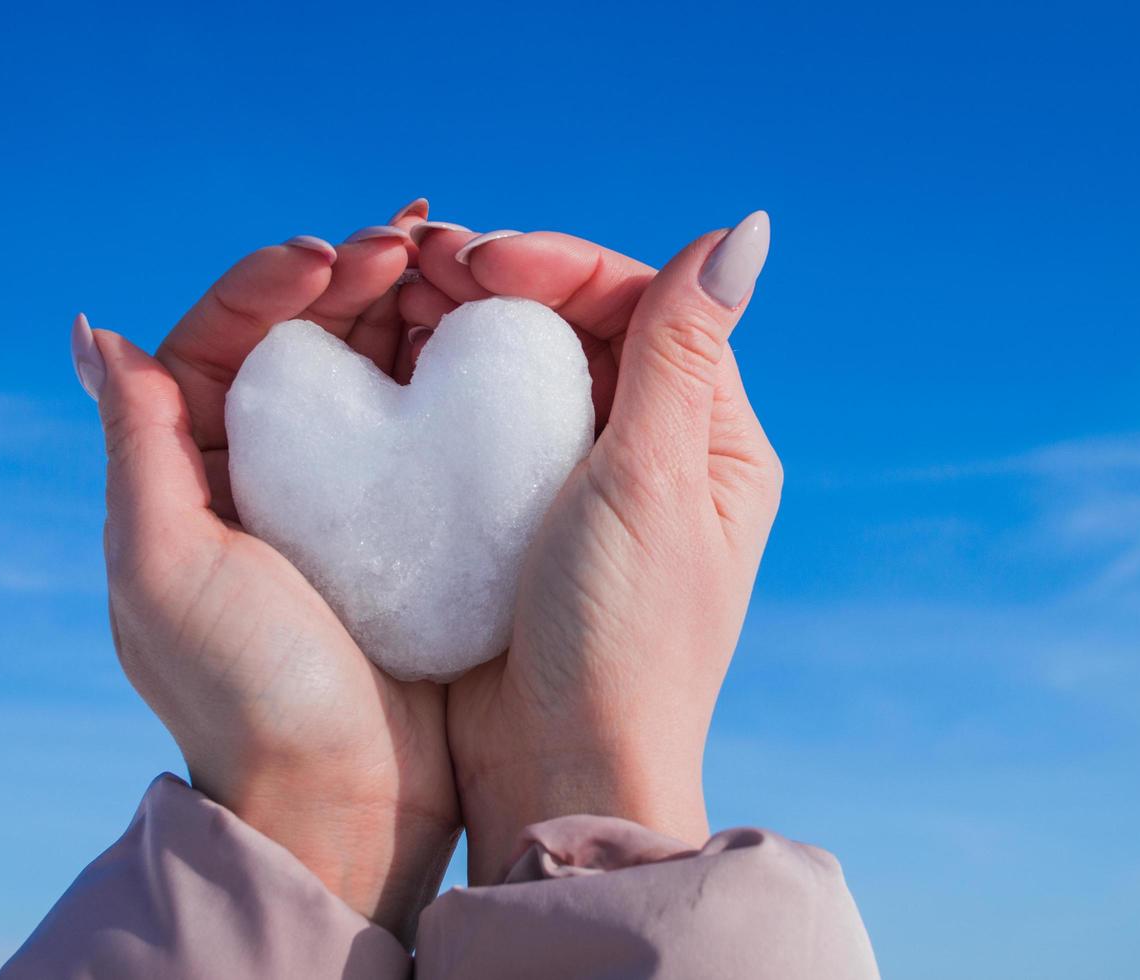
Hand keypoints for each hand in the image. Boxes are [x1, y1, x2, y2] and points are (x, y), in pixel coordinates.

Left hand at [73, 201, 457, 943]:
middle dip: (356, 278)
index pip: (223, 335)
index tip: (335, 253)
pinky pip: (430, 424)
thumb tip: (99, 334)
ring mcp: (344, 496)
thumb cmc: (247, 691)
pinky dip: (457, 374)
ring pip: (373, 371)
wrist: (345, 803)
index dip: (275, 280)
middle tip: (418, 243)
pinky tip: (494, 343)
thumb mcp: (166, 565)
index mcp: (191, 467)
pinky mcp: (414, 525)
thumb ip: (137, 445)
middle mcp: (263, 470)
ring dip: (411, 312)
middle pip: (306, 339)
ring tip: (462, 273)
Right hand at [410, 214, 778, 883]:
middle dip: (503, 281)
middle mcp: (657, 451)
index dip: (560, 263)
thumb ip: (680, 354)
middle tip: (419, 262)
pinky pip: (485, 426)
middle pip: (582, 326)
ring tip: (397, 297)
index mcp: (713, 439)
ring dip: (466, 323)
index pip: (643, 304)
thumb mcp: (653, 483)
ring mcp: (586, 487)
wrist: (558, 771)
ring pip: (529, 369)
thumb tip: (744, 230)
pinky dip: (443, 385)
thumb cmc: (622, 640)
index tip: (480, 262)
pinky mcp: (522, 520)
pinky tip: (395, 365)